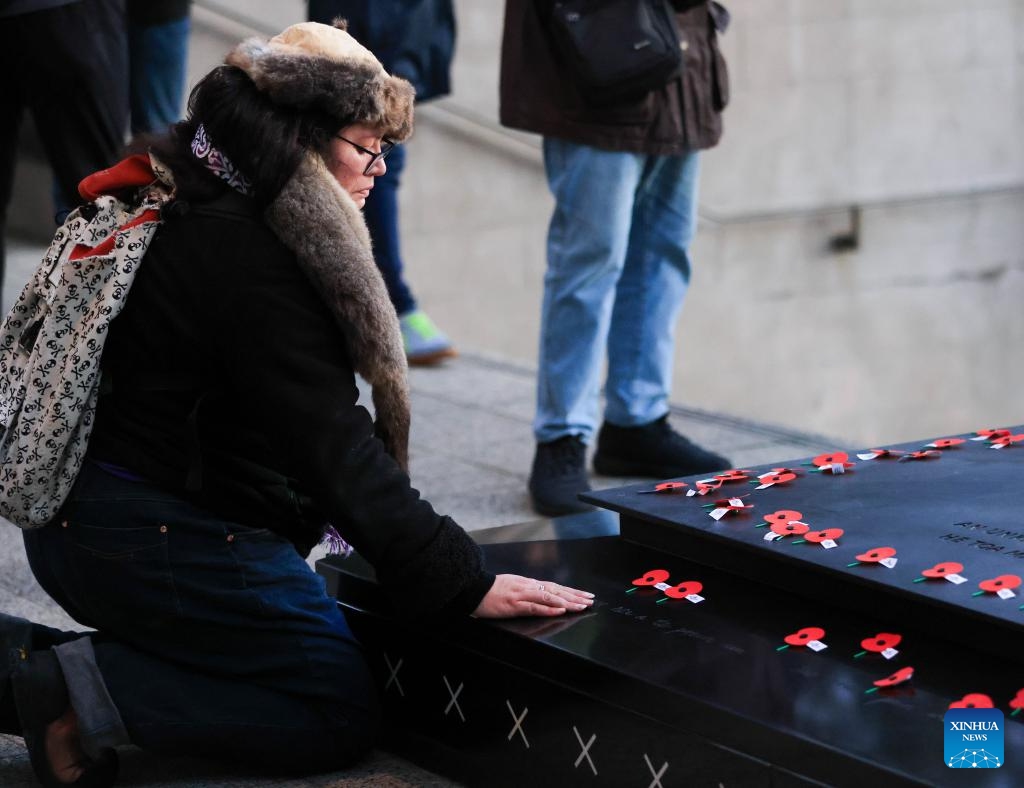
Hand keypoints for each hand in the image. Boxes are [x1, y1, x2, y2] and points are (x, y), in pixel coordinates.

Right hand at [472, 574, 594, 618]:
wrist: (473, 588)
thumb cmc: (490, 589)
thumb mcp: (512, 586)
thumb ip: (527, 590)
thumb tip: (541, 594)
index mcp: (528, 583)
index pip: (554, 587)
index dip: (571, 591)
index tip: (584, 595)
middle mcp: (528, 587)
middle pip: (556, 590)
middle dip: (574, 596)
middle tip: (590, 600)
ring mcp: (522, 595)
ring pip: (549, 597)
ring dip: (567, 602)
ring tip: (581, 606)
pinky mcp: (514, 604)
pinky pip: (534, 606)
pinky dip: (548, 608)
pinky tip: (559, 610)